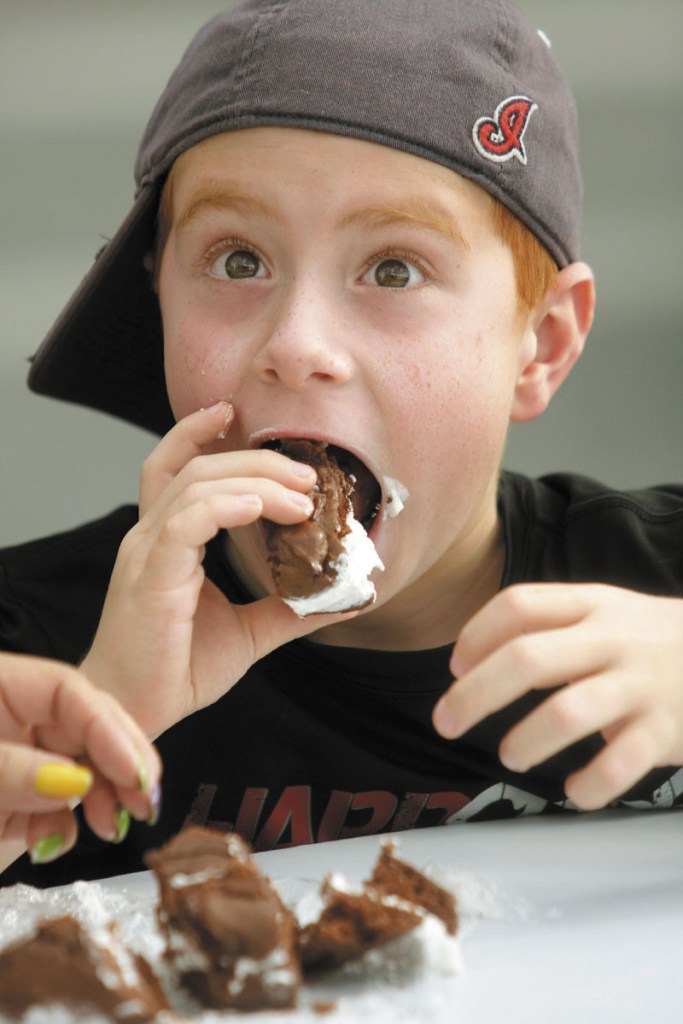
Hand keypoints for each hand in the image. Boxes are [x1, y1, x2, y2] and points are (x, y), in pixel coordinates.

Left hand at [0, 652, 160, 864]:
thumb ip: (12, 771)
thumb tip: (75, 781)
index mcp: (0, 688)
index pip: (68, 692)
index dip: (108, 728)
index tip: (133, 770)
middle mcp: (12, 719)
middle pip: (83, 729)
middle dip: (119, 765)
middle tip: (145, 799)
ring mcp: (13, 760)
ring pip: (75, 771)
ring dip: (98, 801)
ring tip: (110, 826)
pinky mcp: (9, 801)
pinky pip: (50, 810)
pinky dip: (60, 829)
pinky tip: (53, 843)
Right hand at [81, 402, 354, 736]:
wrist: (134, 713)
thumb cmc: (178, 670)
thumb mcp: (249, 632)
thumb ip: (291, 608)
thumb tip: (347, 596)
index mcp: (165, 542)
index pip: (175, 469)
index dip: (198, 434)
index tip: (238, 415)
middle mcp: (150, 537)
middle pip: (195, 468)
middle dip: (254, 459)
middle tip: (306, 473)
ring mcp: (145, 553)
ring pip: (194, 486)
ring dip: (254, 482)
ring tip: (302, 498)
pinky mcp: (150, 576)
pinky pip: (184, 522)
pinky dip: (224, 506)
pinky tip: (260, 507)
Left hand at [433, 583, 682, 809]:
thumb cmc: (647, 641)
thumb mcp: (603, 613)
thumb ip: (543, 625)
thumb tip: (468, 661)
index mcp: (591, 604)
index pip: (518, 606)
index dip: (475, 635)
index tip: (454, 667)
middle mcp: (613, 639)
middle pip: (528, 658)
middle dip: (475, 694)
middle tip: (446, 723)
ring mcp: (641, 684)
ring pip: (567, 711)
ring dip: (526, 740)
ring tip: (509, 756)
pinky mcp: (666, 730)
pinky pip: (619, 764)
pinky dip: (589, 785)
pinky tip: (574, 791)